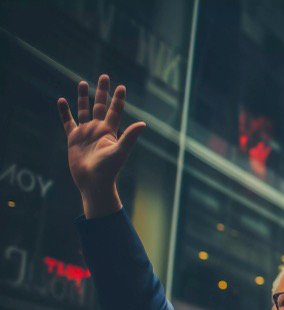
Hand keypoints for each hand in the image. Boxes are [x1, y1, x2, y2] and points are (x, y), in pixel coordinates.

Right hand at [57, 74, 145, 218]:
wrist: (93, 182)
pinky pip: (68, 122)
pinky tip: (62, 101)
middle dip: (102, 92)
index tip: (121, 86)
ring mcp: (85, 133)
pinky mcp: (73, 139)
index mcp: (110, 131)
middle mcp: (98, 129)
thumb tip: (144, 123)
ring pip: (84, 111)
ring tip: (82, 82)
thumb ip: (130, 136)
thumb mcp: (120, 151)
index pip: (115, 110)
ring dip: (83, 97)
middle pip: (100, 106)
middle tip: (104, 76)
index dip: (118, 99)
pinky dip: (65, 112)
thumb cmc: (108, 169)